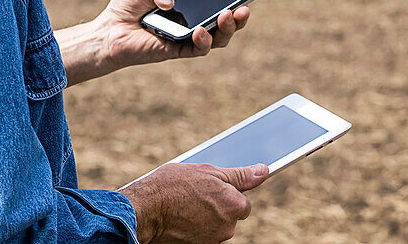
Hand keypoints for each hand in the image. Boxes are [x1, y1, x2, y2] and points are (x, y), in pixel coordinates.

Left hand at [96, 0, 250, 69]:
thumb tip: (173, 2)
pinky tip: (200, 30)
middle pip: (226, 24)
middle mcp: (193, 23)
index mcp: (190, 6)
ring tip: (228, 16)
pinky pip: (197, 49)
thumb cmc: (128, 5)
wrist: (109, 29)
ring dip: (227, 29)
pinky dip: (203, 40)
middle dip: (239, 17)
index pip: (218, 2)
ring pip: (217, 39)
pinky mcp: (176, 51)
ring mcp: (187, 39)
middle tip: (244, 7)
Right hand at [121, 163, 268, 242]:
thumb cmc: (173, 186)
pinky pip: (202, 234)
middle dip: (216, 205)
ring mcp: (212, 240)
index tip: (212, 189)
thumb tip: (263, 171)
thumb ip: (239, 175)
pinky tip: (181, 216)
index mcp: (234, 205)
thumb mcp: (207, 172)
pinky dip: (194, 226)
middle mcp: (227, 227)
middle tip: (195, 193)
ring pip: (215, 225)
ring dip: (205, 215)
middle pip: (229, 215)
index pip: (243, 201)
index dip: (227, 192)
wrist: (144, 210)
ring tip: (184, 204)